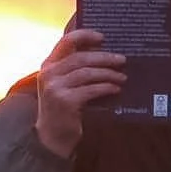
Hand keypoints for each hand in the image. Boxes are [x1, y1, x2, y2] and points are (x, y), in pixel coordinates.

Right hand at [36, 29, 125, 157]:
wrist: (52, 136)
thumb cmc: (63, 108)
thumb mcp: (64, 85)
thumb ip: (75, 70)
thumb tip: (105, 56)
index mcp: (48, 65)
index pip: (65, 41)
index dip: (84, 35)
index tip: (102, 37)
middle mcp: (49, 73)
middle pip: (81, 58)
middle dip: (104, 57)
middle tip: (122, 59)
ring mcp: (55, 87)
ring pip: (87, 73)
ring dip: (108, 74)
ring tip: (122, 76)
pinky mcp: (65, 101)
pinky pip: (91, 90)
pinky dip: (106, 88)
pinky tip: (116, 89)